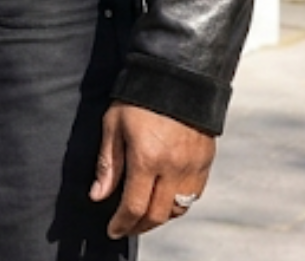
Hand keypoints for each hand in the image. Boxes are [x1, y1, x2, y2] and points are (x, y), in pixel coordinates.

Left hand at [89, 102, 214, 238]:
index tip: (113, 230)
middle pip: (158, 215)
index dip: (122, 224)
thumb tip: (98, 195)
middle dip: (140, 226)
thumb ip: (107, 164)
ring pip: (178, 208)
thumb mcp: (113, 125)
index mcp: (147, 158)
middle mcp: (173, 167)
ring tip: (144, 214)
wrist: (178, 75)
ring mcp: (193, 166)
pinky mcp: (206, 161)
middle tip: (127, 227)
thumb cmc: (140, 96)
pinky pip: (194, 195)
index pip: (134, 206)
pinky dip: (178, 203)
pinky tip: (165, 198)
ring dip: (160, 217)